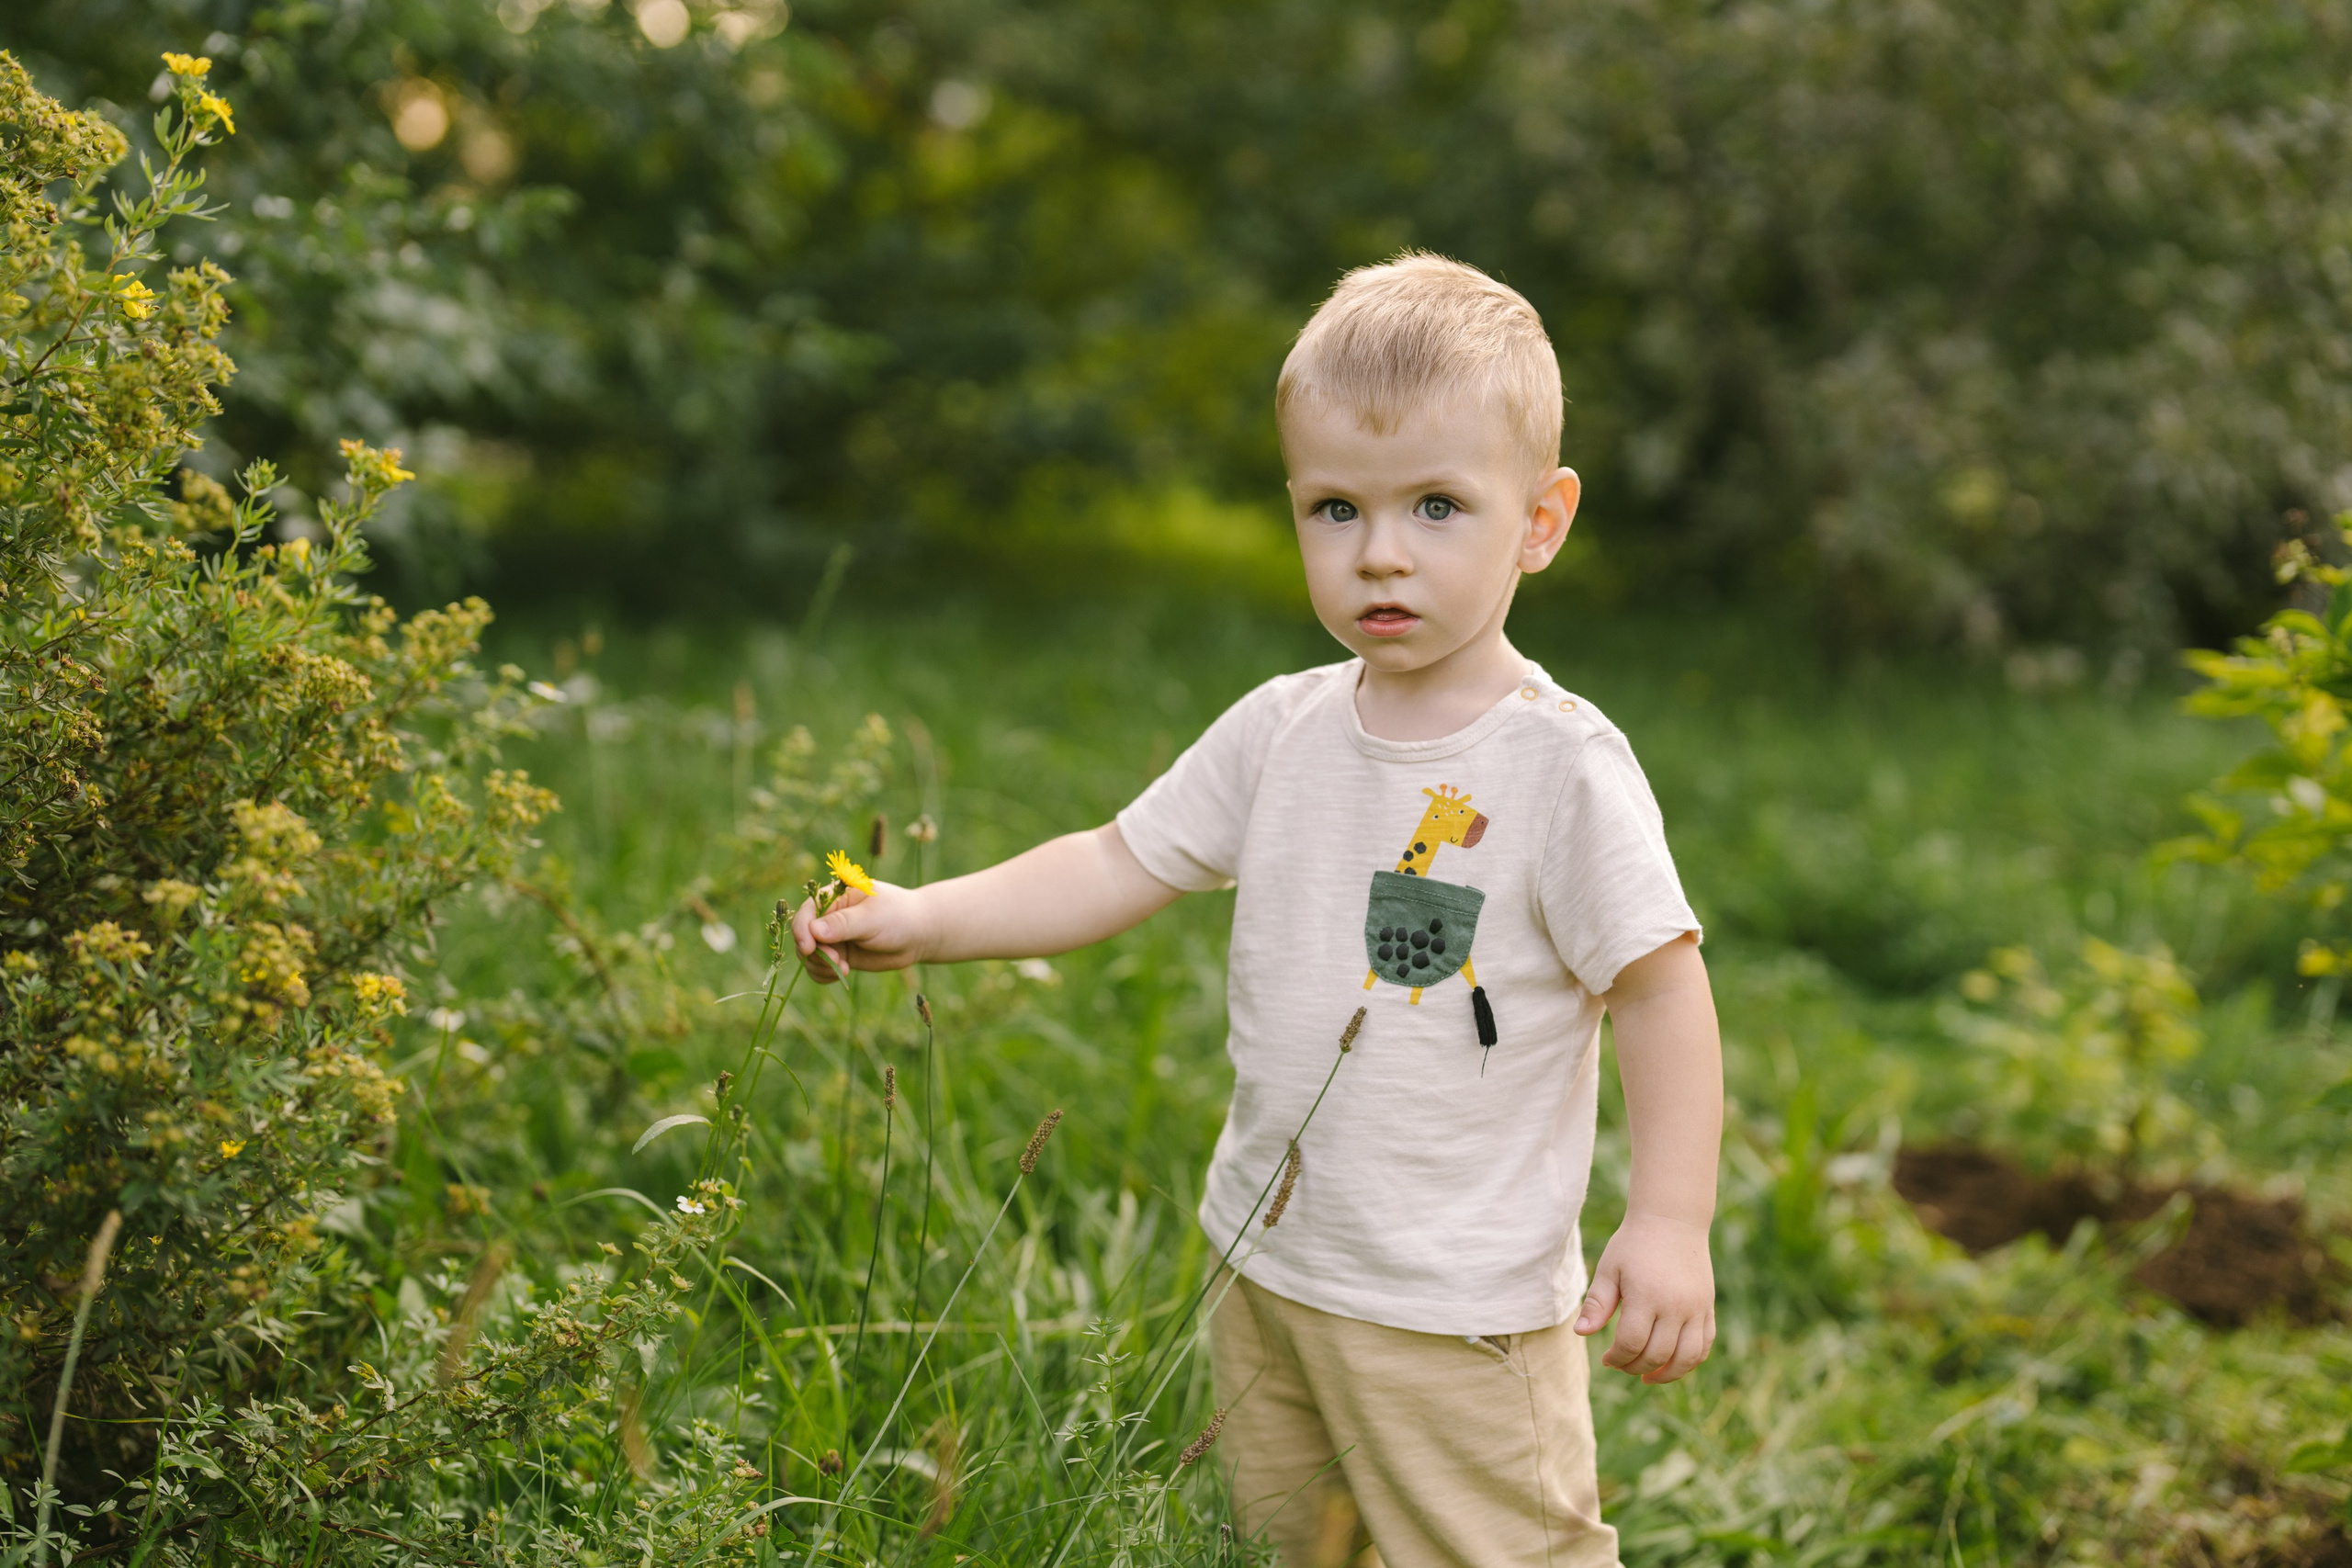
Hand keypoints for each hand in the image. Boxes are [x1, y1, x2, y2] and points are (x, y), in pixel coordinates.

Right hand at [790, 881, 930, 981]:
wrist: (918, 934)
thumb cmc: (898, 917)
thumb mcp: (872, 918)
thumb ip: (844, 923)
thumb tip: (813, 930)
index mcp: (835, 896)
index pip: (807, 912)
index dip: (802, 930)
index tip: (809, 948)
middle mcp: (829, 916)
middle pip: (804, 936)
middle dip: (815, 952)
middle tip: (838, 961)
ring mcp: (833, 937)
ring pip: (809, 955)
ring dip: (819, 966)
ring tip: (844, 969)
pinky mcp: (839, 955)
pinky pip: (819, 968)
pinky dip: (823, 974)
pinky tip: (841, 974)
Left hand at [1572, 1213, 1715, 1382]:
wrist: (1672, 1221)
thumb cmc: (1634, 1244)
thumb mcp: (1609, 1268)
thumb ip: (1597, 1303)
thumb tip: (1581, 1333)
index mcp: (1647, 1296)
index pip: (1632, 1344)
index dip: (1617, 1358)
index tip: (1606, 1358)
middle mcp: (1676, 1306)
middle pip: (1658, 1355)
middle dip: (1635, 1367)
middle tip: (1621, 1364)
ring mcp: (1697, 1308)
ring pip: (1687, 1358)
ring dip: (1666, 1374)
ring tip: (1647, 1376)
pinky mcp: (1708, 1308)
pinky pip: (1704, 1345)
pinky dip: (1689, 1361)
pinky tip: (1671, 1364)